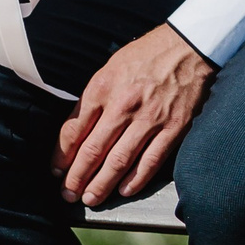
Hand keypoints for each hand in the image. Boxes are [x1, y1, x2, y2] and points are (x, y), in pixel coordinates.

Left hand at [56, 23, 215, 206]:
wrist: (189, 45)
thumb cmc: (146, 56)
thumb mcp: (110, 68)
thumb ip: (93, 99)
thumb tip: (76, 131)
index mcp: (102, 88)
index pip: (74, 130)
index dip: (62, 155)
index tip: (56, 171)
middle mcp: (123, 105)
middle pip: (93, 150)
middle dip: (77, 177)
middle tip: (68, 194)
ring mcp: (150, 119)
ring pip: (119, 160)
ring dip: (102, 184)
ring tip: (91, 199)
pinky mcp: (174, 127)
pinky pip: (151, 160)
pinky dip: (136, 179)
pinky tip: (124, 190)